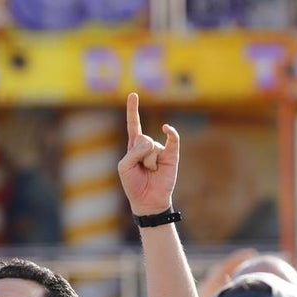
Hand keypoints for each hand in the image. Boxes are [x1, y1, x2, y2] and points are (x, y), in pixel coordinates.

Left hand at [117, 93, 180, 216]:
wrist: (148, 201)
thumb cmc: (134, 184)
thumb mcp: (124, 167)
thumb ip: (132, 152)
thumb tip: (150, 142)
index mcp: (133, 146)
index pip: (133, 125)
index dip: (133, 110)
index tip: (133, 95)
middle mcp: (147, 145)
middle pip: (141, 138)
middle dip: (138, 155)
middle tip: (141, 169)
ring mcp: (160, 149)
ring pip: (150, 146)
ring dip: (148, 162)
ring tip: (150, 172)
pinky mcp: (172, 155)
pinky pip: (172, 139)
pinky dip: (171, 133)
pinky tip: (166, 129)